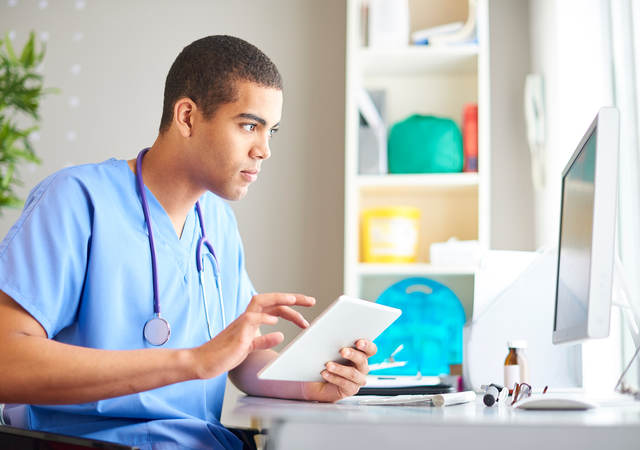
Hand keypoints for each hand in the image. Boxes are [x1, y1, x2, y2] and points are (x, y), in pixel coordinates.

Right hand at [191, 293, 314, 378]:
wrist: (202, 363)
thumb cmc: (224, 355)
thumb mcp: (249, 348)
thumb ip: (263, 341)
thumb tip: (280, 335)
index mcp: (251, 320)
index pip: (274, 307)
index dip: (291, 307)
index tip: (307, 309)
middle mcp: (246, 318)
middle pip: (270, 299)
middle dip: (292, 298)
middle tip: (311, 301)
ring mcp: (241, 324)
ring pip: (260, 303)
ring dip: (279, 301)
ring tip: (295, 302)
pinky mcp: (237, 335)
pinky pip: (251, 320)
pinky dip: (264, 318)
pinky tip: (275, 322)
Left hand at [303, 339, 376, 401]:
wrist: (316, 383)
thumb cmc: (323, 362)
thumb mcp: (324, 348)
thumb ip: (323, 337)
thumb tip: (310, 323)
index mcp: (360, 353)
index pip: (370, 349)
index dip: (367, 345)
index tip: (358, 342)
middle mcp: (362, 366)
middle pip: (363, 360)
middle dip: (353, 354)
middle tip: (342, 351)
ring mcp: (357, 379)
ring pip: (353, 373)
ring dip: (340, 368)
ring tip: (328, 364)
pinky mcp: (350, 389)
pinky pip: (345, 384)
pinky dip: (334, 378)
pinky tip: (325, 373)